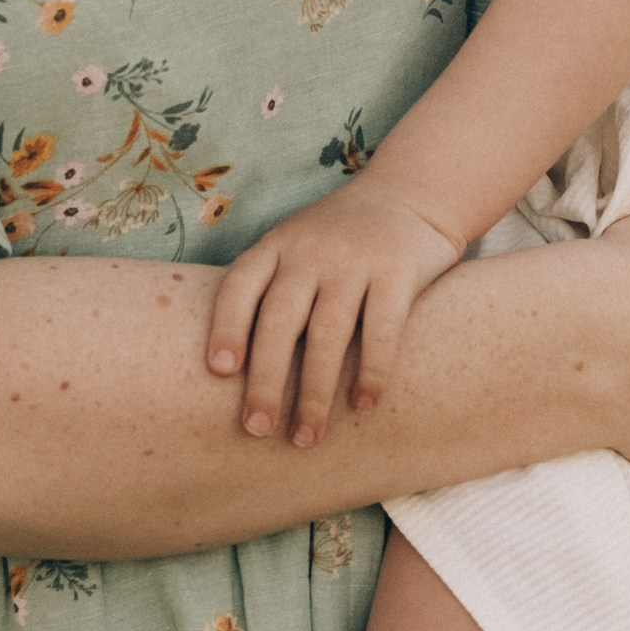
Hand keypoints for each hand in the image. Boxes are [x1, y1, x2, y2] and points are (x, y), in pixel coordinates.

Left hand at [207, 184, 465, 444]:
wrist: (410, 193)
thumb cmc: (339, 238)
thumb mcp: (296, 245)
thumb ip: (270, 290)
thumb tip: (227, 372)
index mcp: (277, 245)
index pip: (240, 285)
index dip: (226, 327)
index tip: (219, 372)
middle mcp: (310, 250)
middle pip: (280, 320)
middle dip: (266, 380)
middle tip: (258, 428)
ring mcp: (355, 260)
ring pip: (328, 332)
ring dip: (315, 392)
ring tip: (306, 437)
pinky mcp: (398, 270)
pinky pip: (382, 328)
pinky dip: (372, 371)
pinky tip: (364, 405)